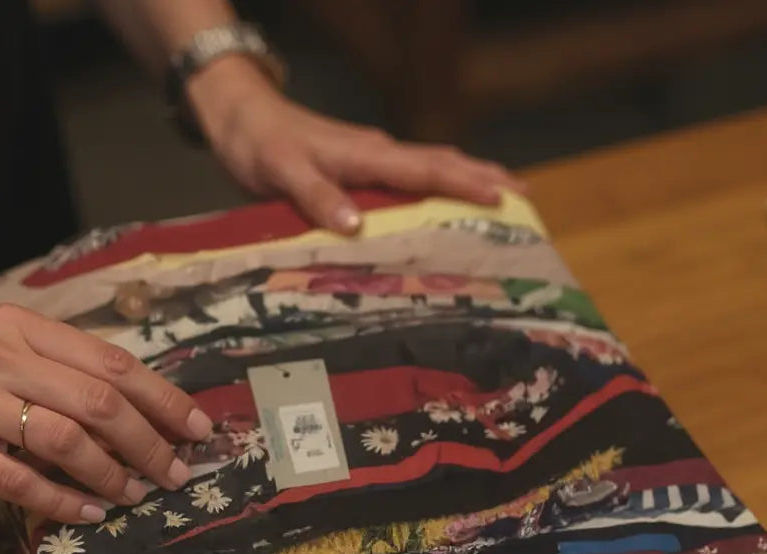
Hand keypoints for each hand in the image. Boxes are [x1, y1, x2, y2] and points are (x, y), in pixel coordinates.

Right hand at [0, 305, 211, 522]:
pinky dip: (66, 501)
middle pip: (100, 402)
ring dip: (113, 475)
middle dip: (150, 444)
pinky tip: (91, 511)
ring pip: (67, 440)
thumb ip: (67, 375)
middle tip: (175, 473)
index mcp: (23, 327)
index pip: (112, 362)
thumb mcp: (6, 357)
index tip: (198, 428)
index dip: (164, 399)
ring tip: (136, 494)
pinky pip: (24, 482)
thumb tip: (146, 417)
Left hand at [188, 56, 525, 233]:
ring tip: (505, 199)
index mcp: (365, 155)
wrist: (240, 114)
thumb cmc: (260, 143)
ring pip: (431, 168)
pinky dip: (439, 189)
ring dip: (468, 181)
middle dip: (485, 179)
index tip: (503, 198)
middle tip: (526, 199)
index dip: (465, 185)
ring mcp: (372, 160)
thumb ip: (315, 196)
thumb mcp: (281, 171)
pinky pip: (410, 180)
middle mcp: (377, 154)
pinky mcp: (363, 169)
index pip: (425, 170)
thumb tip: (355, 226)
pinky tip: (447, 206)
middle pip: (442, 164)